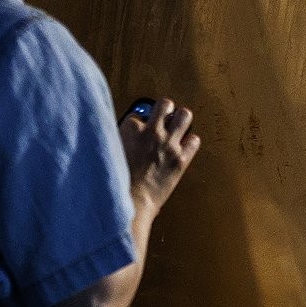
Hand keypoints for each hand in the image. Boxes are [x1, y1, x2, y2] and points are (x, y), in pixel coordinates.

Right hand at [119, 98, 200, 214]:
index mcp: (130, 129)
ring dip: (181, 120)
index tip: (140, 131)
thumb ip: (120, 139)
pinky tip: (184, 147)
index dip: (139, 124)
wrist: (131, 201)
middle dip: (165, 110)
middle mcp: (152, 132)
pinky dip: (190, 142)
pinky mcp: (181, 159)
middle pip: (165, 105)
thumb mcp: (111, 151)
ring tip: (177, 127)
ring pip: (185, 116)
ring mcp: (169, 144)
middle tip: (164, 118)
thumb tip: (124, 135)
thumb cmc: (116, 181)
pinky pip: (194, 141)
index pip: (138, 115)